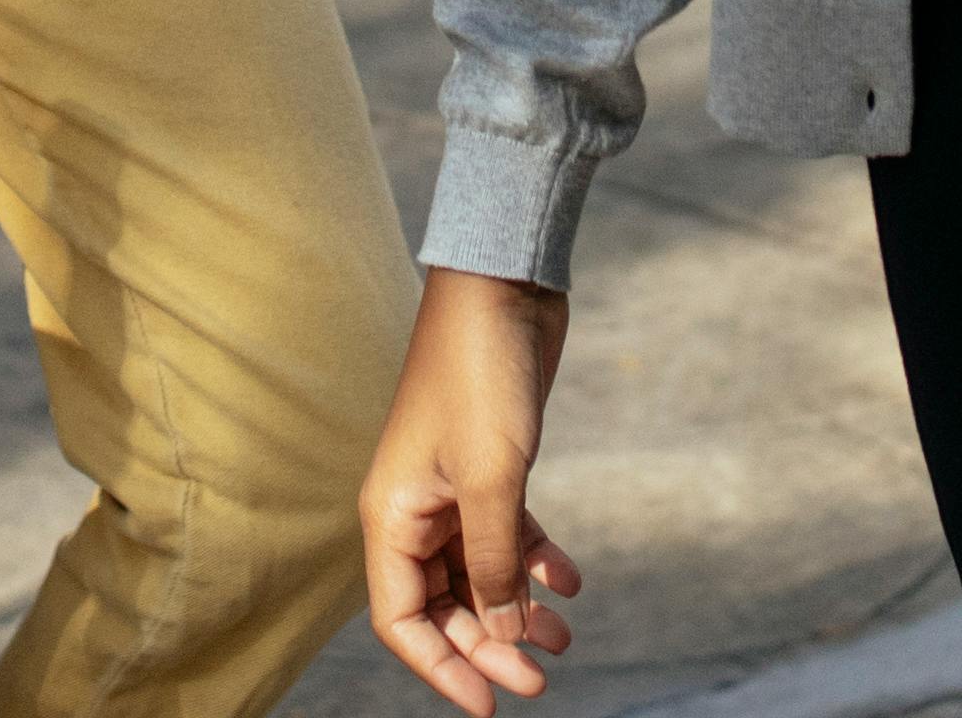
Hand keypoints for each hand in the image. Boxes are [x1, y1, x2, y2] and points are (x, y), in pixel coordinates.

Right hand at [359, 270, 582, 707]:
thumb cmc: (481, 376)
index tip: (491, 705)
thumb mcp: (492, 482)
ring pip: (480, 573)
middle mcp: (413, 510)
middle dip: (490, 646)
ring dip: (517, 609)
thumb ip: (495, 565)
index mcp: (391, 518)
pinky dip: (535, 559)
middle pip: (445, 605)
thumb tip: (501, 638)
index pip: (402, 621)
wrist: (505, 286)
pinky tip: (571, 581)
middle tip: (542, 678)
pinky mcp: (488, 465)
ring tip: (564, 638)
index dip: (442, 668)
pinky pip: (505, 534)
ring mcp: (451, 488)